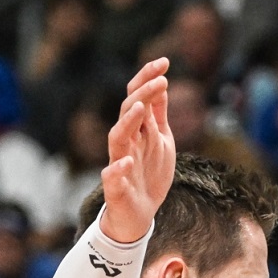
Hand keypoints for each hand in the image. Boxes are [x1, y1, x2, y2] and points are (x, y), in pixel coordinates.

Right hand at [100, 57, 174, 243]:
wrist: (139, 216)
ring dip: (127, 123)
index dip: (148, 78)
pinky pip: (112, 177)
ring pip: (117, 139)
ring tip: (140, 109)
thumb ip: (158, 115)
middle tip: (161, 80)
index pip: (138, 97)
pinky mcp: (115, 189)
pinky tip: (127, 162)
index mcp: (137, 131)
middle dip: (143, 95)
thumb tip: (161, 84)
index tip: (165, 61)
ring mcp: (119, 164)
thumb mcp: (161, 141)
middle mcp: (126, 143)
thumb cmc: (149, 176)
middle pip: (128, 112)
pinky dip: (118, 170)